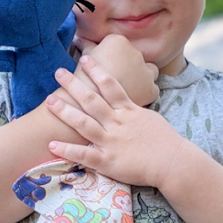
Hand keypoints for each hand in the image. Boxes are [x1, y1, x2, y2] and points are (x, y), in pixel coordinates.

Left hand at [46, 54, 183, 187]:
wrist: (174, 163)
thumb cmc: (165, 142)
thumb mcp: (150, 118)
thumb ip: (133, 111)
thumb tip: (125, 102)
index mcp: (129, 111)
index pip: (110, 85)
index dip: (96, 71)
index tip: (83, 59)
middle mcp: (117, 123)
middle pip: (92, 100)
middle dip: (73, 85)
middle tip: (57, 72)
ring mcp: (111, 142)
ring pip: (84, 123)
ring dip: (65, 112)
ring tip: (49, 101)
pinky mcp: (108, 161)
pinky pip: (84, 155)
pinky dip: (67, 150)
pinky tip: (52, 144)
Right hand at [75, 34, 158, 107]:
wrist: (89, 104)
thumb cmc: (82, 79)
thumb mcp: (83, 60)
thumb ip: (86, 47)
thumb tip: (79, 40)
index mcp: (119, 41)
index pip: (121, 44)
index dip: (116, 55)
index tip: (109, 64)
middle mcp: (135, 53)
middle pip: (136, 56)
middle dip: (130, 64)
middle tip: (120, 75)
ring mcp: (145, 71)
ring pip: (149, 71)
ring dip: (143, 77)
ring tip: (130, 87)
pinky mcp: (149, 89)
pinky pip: (152, 89)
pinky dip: (146, 93)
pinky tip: (136, 97)